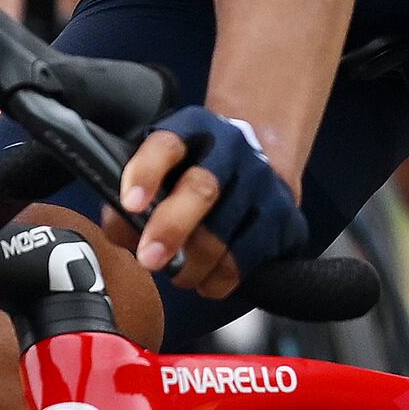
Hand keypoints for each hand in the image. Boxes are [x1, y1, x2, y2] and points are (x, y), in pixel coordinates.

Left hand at [112, 105, 309, 302]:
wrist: (263, 155)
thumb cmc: (196, 167)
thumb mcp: (163, 164)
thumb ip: (134, 193)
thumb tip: (124, 235)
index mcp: (192, 129)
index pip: (165, 146)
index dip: (146, 174)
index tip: (131, 205)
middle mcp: (232, 149)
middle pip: (202, 189)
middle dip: (172, 229)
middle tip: (150, 260)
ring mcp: (263, 182)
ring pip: (224, 234)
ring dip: (192, 266)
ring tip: (176, 273)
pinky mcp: (285, 216)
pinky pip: (247, 260)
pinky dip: (220, 279)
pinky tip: (206, 279)